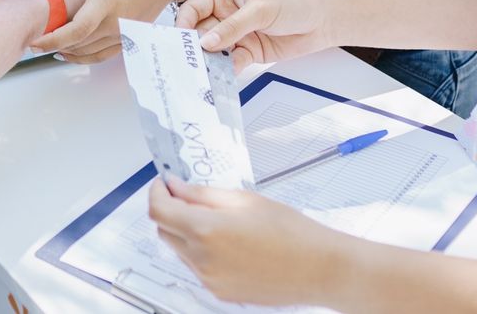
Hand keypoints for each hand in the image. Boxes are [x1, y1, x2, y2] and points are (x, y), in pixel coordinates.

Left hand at [31, 0, 179, 61]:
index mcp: (107, 1)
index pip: (76, 31)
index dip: (53, 40)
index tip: (34, 41)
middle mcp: (117, 23)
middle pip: (78, 44)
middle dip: (52, 44)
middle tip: (31, 36)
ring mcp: (125, 33)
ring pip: (89, 52)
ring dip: (66, 50)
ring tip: (46, 42)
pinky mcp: (130, 36)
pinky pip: (103, 55)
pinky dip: (84, 56)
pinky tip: (68, 51)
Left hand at [147, 177, 347, 306]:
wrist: (319, 268)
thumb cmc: (291, 232)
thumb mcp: (244, 200)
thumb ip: (202, 194)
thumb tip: (175, 187)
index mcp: (206, 230)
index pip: (159, 211)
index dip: (156, 193)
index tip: (163, 183)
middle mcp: (202, 259)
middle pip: (165, 231)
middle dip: (170, 211)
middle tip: (189, 196)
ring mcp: (210, 280)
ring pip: (181, 251)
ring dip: (187, 233)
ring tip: (220, 220)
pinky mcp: (220, 292)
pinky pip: (198, 268)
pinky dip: (202, 252)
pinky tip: (230, 243)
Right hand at [175, 0, 336, 71]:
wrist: (326, 18)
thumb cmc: (297, 0)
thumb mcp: (260, 8)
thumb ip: (232, 27)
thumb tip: (206, 41)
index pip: (195, 7)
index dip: (185, 22)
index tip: (180, 38)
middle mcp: (228, 13)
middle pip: (202, 31)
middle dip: (196, 45)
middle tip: (192, 59)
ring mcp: (238, 33)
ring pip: (215, 49)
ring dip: (211, 59)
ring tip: (207, 70)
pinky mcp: (250, 51)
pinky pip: (232, 61)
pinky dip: (227, 68)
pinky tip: (225, 73)